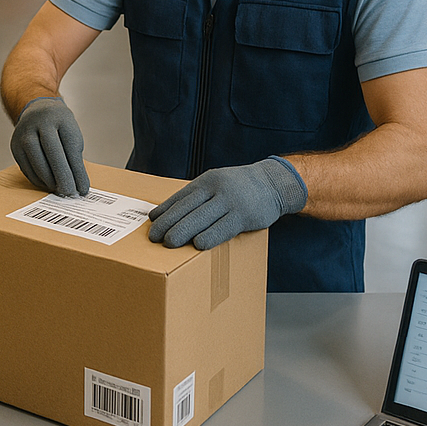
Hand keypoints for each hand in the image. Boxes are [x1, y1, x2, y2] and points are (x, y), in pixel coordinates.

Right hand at [10, 97, 88, 196]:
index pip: (69, 148)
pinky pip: (27, 169)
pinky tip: (49, 184)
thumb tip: (78, 185)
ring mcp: (23, 135)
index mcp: (58, 118)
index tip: (83, 188)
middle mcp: (38, 124)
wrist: (36, 111)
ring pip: (37, 164)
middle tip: (71, 193)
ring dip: (50, 182)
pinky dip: (39, 180)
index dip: (77, 171)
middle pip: (52, 156)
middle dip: (63, 178)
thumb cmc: (59, 126)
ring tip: (61, 190)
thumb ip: (74, 157)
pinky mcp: (15, 147)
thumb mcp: (71, 133)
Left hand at [147, 157, 307, 249]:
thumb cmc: (239, 188)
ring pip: (202, 217)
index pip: (181, 197)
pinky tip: (198, 244)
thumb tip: (168, 213)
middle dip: (169, 223)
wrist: (274, 182)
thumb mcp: (217, 184)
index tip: (152, 222)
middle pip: (188, 207)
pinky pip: (224, 227)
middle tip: (154, 237)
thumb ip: (198, 197)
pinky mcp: (245, 215)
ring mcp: (231, 201)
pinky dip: (210, 236)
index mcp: (207, 181)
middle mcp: (217, 188)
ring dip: (183, 230)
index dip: (165, 210)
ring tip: (169, 243)